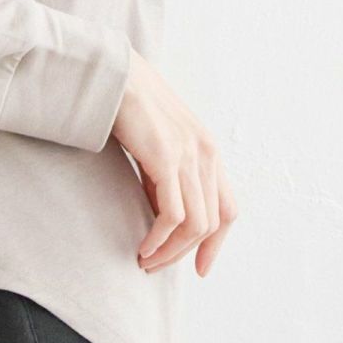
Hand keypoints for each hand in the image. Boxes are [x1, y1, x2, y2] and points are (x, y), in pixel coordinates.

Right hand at [110, 45, 236, 276]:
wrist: (115, 74)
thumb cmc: (130, 106)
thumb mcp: (158, 144)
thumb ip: (167, 175)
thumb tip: (162, 214)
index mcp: (208, 151)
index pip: (227, 209)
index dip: (217, 244)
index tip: (199, 268)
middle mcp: (206, 153)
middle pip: (212, 223)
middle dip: (185, 253)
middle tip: (156, 267)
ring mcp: (189, 154)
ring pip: (195, 225)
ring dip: (170, 251)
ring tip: (145, 261)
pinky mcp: (166, 157)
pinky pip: (173, 215)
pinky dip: (159, 239)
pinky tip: (143, 246)